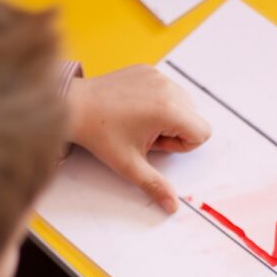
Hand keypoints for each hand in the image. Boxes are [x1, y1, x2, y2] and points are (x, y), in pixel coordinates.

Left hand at [66, 65, 211, 213]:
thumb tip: (172, 206)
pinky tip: (133, 108)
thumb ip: (156, 185)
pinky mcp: (148, 70)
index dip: (181, 145)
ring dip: (168, 116)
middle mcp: (168, 88)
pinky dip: (157, 101)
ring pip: (183, 103)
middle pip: (194, 118)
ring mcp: (158, 76)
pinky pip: (167, 89)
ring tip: (139, 122)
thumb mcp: (129, 165)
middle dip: (175, 131)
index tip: (155, 143)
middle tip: (144, 134)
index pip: (202, 132)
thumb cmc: (100, 133)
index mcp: (168, 110)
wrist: (74, 106)